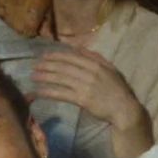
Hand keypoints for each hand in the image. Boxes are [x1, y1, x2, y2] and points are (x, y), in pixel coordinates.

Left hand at [31, 47, 148, 132]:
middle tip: (35, 65)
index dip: (57, 55)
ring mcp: (85, 86)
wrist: (124, 108)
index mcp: (96, 64)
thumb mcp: (110, 69)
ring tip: (33, 76)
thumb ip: (96, 57)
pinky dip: (49, 92)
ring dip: (45, 76)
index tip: (45, 56)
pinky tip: (39, 91)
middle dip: (48, 65)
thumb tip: (80, 48)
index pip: (72, 56)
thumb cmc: (118, 90)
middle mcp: (89, 72)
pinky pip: (62, 94)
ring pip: (61, 78)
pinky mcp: (82, 99)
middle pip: (64, 66)